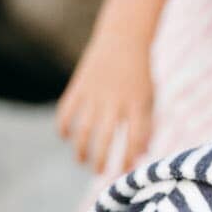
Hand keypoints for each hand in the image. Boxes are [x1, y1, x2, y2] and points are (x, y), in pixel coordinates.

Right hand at [55, 31, 153, 171]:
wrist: (123, 38)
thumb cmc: (139, 76)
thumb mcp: (149, 99)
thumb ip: (146, 127)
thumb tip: (139, 157)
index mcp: (137, 105)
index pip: (134, 140)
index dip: (128, 160)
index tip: (123, 172)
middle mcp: (115, 101)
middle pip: (106, 140)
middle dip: (100, 161)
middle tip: (99, 172)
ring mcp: (95, 93)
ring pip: (84, 130)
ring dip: (80, 150)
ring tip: (81, 161)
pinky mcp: (79, 85)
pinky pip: (66, 111)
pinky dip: (63, 126)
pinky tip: (65, 137)